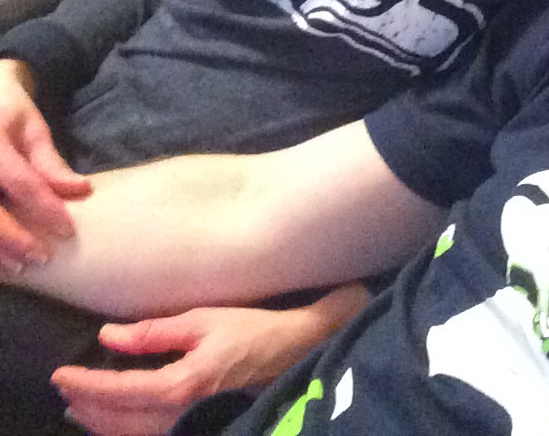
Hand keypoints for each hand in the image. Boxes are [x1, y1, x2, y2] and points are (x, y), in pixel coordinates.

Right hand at [0, 58, 89, 268]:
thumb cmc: (7, 111)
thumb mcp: (31, 127)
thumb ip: (50, 162)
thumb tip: (81, 190)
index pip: (21, 182)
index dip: (46, 209)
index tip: (68, 230)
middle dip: (15, 240)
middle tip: (42, 258)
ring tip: (19, 268)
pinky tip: (1, 263)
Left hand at [52, 282, 370, 435]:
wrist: (293, 352)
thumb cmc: (250, 330)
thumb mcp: (202, 320)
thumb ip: (154, 331)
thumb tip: (108, 335)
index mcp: (180, 385)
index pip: (118, 391)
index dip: (85, 385)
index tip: (61, 374)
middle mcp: (179, 415)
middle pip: (118, 422)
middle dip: (86, 407)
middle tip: (64, 388)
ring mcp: (189, 426)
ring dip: (101, 423)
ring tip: (80, 408)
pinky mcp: (197, 426)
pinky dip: (124, 429)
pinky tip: (117, 419)